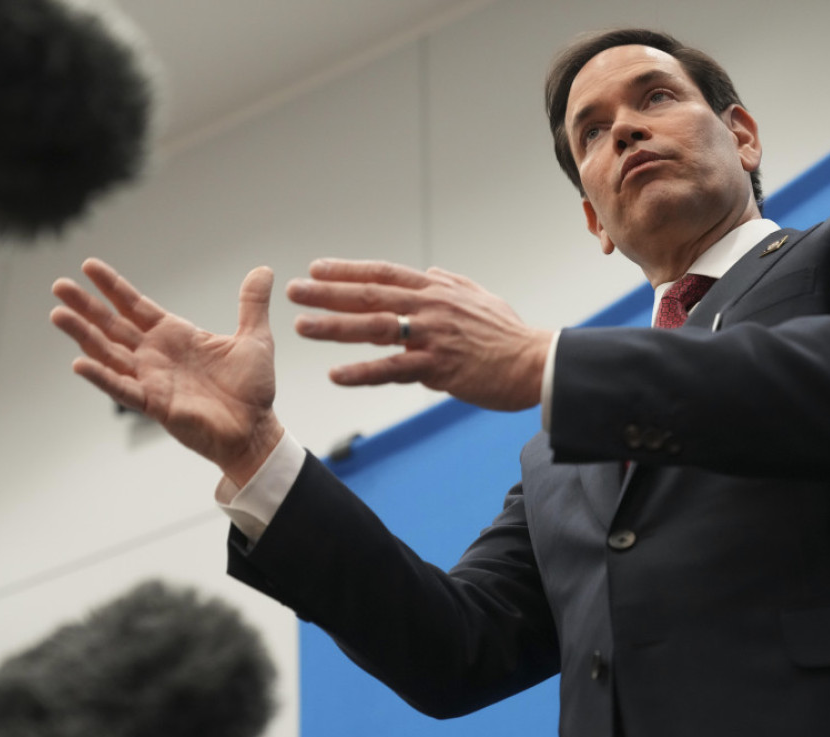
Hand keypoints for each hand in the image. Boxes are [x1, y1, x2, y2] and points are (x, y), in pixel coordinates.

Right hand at [51, 258, 283, 485]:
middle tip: (59, 285)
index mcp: (175, 336)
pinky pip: (124, 390)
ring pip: (109, 354)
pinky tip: (80, 363)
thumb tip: (263, 271)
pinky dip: (102, 377)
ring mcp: (152, 380)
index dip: (113, 287)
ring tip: (58, 314)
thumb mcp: (254, 338)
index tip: (89, 266)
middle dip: (86, 306)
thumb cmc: (251, 388)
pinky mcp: (156, 405)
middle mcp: (156, 356)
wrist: (256, 428)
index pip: (136, 306)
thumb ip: (251, 304)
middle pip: (113, 326)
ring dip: (83, 336)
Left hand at [286, 260, 552, 410]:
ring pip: (374, 327)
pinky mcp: (439, 367)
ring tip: (301, 327)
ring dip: (334, 327)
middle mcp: (430, 307)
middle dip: (327, 293)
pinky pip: (393, 370)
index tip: (317, 269)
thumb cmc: (510, 334)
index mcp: (437, 290)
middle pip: (369, 295)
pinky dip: (363, 372)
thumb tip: (429, 271)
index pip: (383, 273)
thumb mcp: (482, 297)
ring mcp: (433, 336)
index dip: (348, 270)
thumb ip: (452, 283)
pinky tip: (336, 375)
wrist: (536, 363)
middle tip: (293, 292)